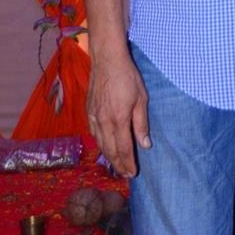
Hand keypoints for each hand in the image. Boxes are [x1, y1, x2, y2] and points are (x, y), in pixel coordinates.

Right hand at [86, 54, 150, 178]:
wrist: (107, 60)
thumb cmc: (127, 77)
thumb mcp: (141, 99)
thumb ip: (141, 123)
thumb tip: (145, 145)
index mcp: (119, 120)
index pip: (123, 149)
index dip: (128, 163)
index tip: (133, 174)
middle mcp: (104, 122)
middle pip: (110, 150)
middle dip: (118, 165)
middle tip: (125, 174)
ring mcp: (94, 117)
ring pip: (100, 144)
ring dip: (108, 157)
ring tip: (116, 165)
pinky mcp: (89, 111)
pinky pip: (93, 133)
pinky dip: (99, 144)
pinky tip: (103, 146)